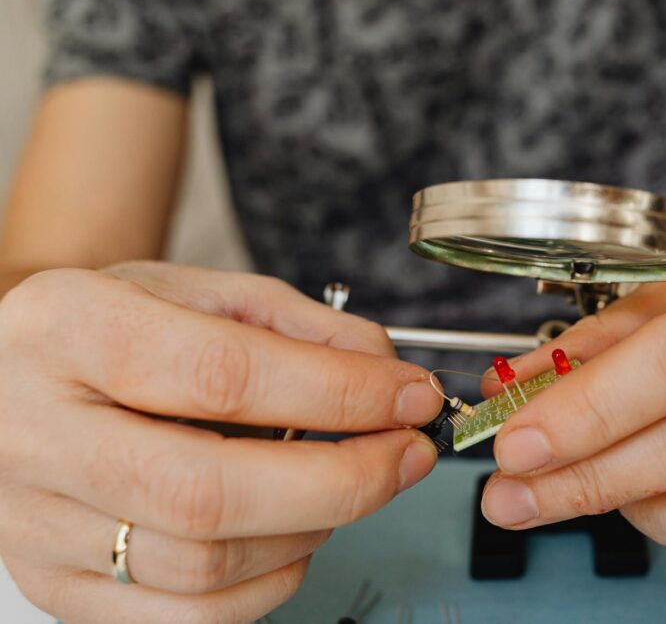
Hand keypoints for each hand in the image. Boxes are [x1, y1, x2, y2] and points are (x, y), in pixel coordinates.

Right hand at [0, 262, 441, 622]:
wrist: (15, 374)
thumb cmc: (112, 327)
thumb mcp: (197, 290)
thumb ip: (296, 324)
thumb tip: (385, 374)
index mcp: (71, 330)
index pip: (224, 376)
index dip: (338, 395)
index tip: (408, 398)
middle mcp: (36, 431)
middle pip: (210, 491)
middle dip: (343, 479)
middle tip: (407, 454)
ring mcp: (37, 521)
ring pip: (203, 565)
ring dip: (312, 530)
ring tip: (349, 483)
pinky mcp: (56, 581)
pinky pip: (186, 617)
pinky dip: (270, 581)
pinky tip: (297, 534)